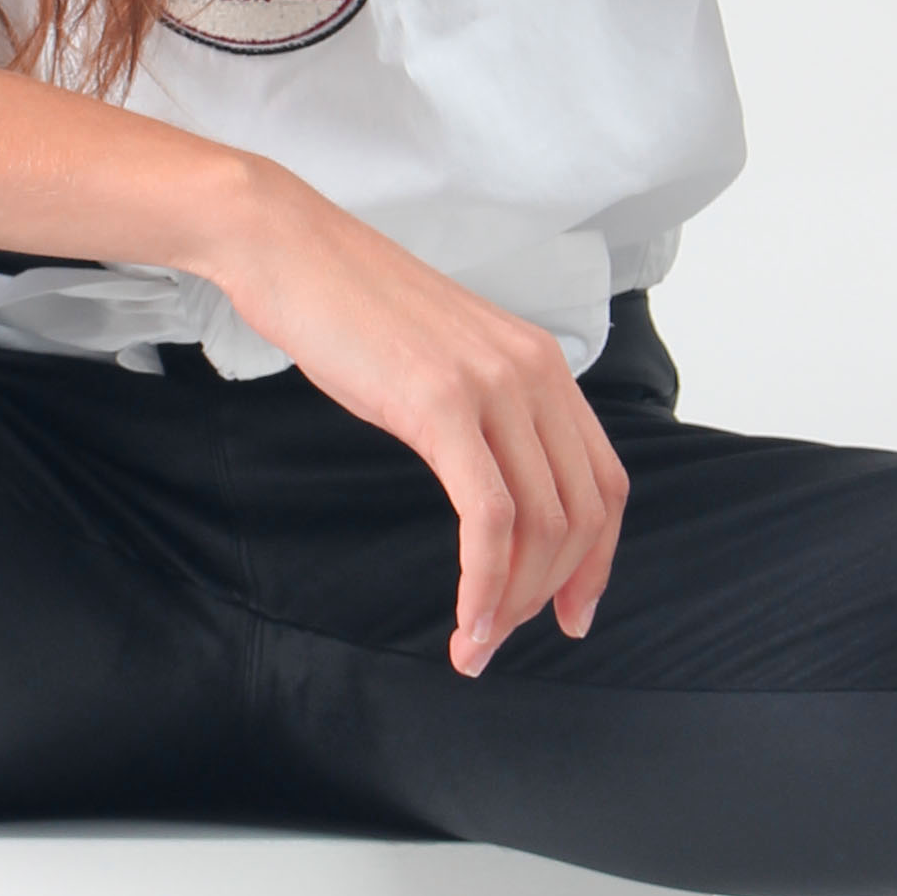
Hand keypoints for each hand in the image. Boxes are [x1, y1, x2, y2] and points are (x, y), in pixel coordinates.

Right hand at [205, 170, 628, 676]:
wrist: (290, 249)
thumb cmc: (353, 310)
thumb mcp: (446, 362)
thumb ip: (488, 414)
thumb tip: (500, 490)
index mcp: (543, 365)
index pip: (606, 481)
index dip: (599, 559)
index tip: (574, 613)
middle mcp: (535, 372)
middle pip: (581, 513)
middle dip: (554, 592)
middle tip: (509, 637)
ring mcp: (492, 386)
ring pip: (539, 524)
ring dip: (513, 603)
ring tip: (477, 645)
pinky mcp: (441, 404)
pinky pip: (488, 518)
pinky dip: (484, 584)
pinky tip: (465, 622)